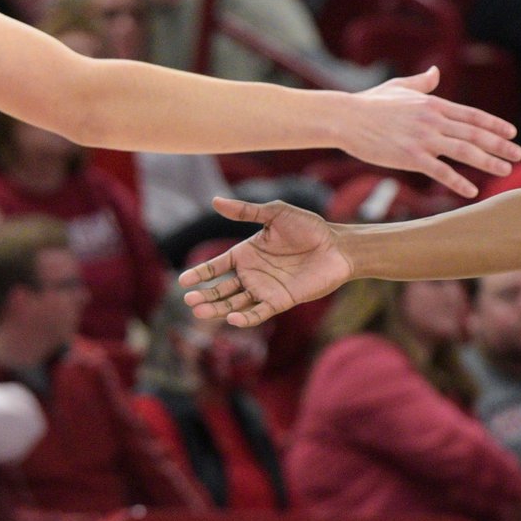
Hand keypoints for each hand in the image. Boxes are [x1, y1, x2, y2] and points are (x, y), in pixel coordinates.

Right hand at [181, 198, 350, 327]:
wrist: (337, 246)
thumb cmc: (309, 227)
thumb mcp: (275, 213)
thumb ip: (246, 211)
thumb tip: (214, 201)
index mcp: (246, 253)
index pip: (216, 266)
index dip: (200, 274)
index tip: (183, 281)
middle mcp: (252, 274)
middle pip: (221, 289)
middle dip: (204, 296)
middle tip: (189, 300)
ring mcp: (265, 289)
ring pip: (234, 303)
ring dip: (218, 309)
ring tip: (200, 312)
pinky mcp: (280, 301)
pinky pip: (258, 313)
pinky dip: (245, 318)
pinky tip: (232, 319)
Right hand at [336, 66, 518, 198]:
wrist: (347, 118)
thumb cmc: (370, 102)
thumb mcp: (399, 87)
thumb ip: (422, 83)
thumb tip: (436, 71)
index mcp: (433, 104)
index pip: (472, 115)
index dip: (494, 124)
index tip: (512, 132)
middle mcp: (433, 120)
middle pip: (474, 134)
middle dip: (500, 144)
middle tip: (519, 154)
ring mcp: (423, 139)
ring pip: (464, 151)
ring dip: (488, 161)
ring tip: (505, 170)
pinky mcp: (410, 157)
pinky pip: (440, 171)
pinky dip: (458, 181)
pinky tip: (471, 190)